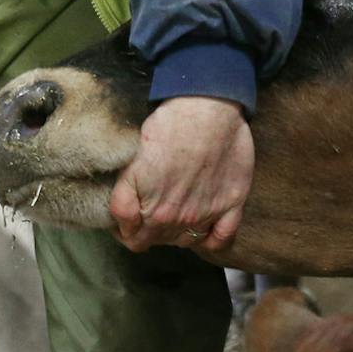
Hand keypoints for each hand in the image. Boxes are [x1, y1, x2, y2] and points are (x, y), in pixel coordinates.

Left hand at [108, 95, 253, 253]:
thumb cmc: (166, 125)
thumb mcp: (131, 160)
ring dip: (173, 232)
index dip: (122, 229)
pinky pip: (219, 241)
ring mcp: (204, 216)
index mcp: (148, 207)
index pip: (130, 237)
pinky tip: (201, 228)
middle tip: (143, 212)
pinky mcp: (230, 207)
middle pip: (153, 242)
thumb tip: (123, 212)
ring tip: (169, 211)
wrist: (207, 109)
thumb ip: (126, 194)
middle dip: (144, 231)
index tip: (122, 219)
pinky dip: (208, 238)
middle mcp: (175, 218)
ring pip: (182, 242)